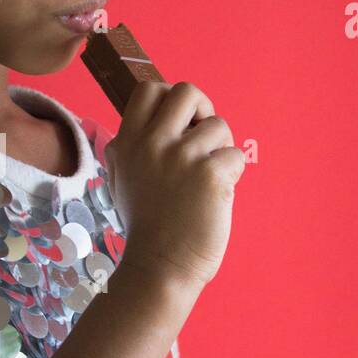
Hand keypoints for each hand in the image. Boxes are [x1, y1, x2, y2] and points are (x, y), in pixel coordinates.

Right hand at [102, 80, 246, 291]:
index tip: (179, 124)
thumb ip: (132, 148)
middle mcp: (151, 144)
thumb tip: (157, 120)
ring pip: (219, 125)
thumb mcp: (122, 180)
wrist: (160, 267)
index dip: (170, 100)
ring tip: (208, 178)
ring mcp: (180, 157)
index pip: (149, 90)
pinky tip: (216, 196)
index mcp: (128, 143)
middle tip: (203, 139)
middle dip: (203, 111)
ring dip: (221, 149)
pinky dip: (233, 175)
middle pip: (187, 92)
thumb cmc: (147, 227)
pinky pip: (235, 156)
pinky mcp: (209, 174)